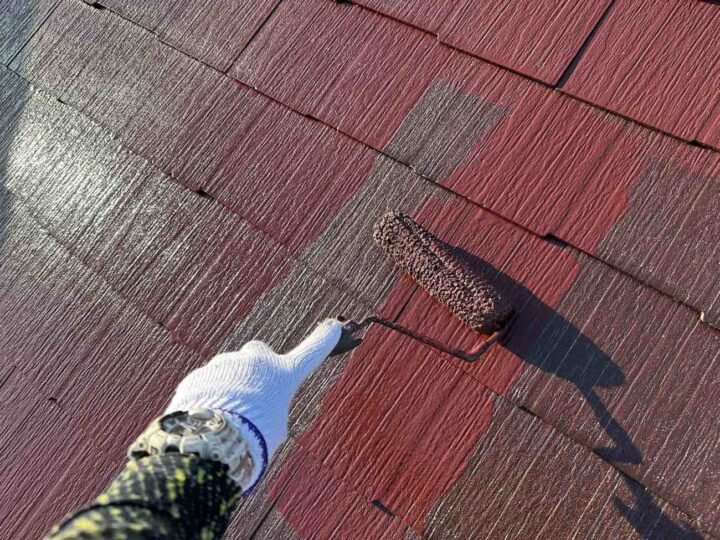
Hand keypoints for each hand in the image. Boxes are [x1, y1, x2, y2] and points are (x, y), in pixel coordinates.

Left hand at [164, 318, 342, 490]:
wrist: (211, 439)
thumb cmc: (252, 440)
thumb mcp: (273, 429)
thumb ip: (269, 409)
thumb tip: (257, 403)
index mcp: (282, 376)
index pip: (310, 353)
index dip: (323, 340)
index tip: (334, 326)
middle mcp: (256, 363)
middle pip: (257, 353)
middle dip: (254, 366)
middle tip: (250, 391)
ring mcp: (226, 365)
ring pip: (228, 372)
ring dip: (227, 389)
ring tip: (223, 419)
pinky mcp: (201, 375)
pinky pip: (205, 385)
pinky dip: (206, 398)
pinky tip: (204, 420)